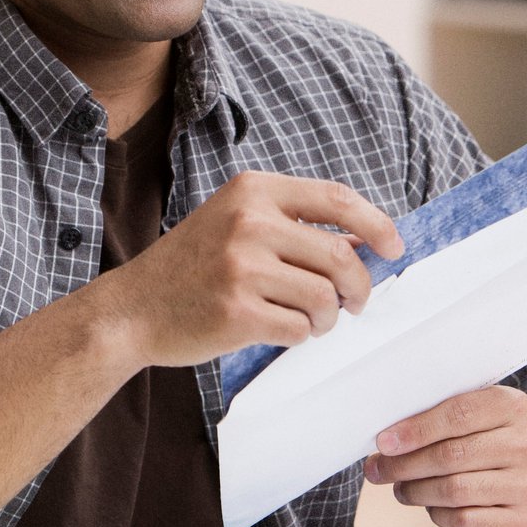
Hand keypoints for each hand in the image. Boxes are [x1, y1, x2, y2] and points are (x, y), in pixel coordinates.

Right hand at [89, 171, 402, 369]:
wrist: (132, 309)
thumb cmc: (192, 267)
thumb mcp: (236, 223)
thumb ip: (293, 225)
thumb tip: (365, 244)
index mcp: (253, 190)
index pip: (338, 200)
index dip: (377, 225)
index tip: (394, 248)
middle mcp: (248, 222)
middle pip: (339, 256)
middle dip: (359, 287)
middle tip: (354, 303)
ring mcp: (241, 268)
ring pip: (325, 298)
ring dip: (328, 318)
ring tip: (310, 321)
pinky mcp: (237, 313)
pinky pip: (300, 329)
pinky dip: (302, 336)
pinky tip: (282, 330)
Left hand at [363, 386, 526, 526]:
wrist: (521, 489)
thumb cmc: (480, 450)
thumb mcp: (466, 424)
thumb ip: (431, 422)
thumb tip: (385, 442)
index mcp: (512, 407)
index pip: (459, 413)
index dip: (416, 429)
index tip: (384, 442)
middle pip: (452, 454)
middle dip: (405, 464)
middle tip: (379, 470)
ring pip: (454, 489)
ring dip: (416, 491)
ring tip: (402, 489)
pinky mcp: (519, 523)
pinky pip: (463, 519)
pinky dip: (437, 514)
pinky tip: (432, 507)